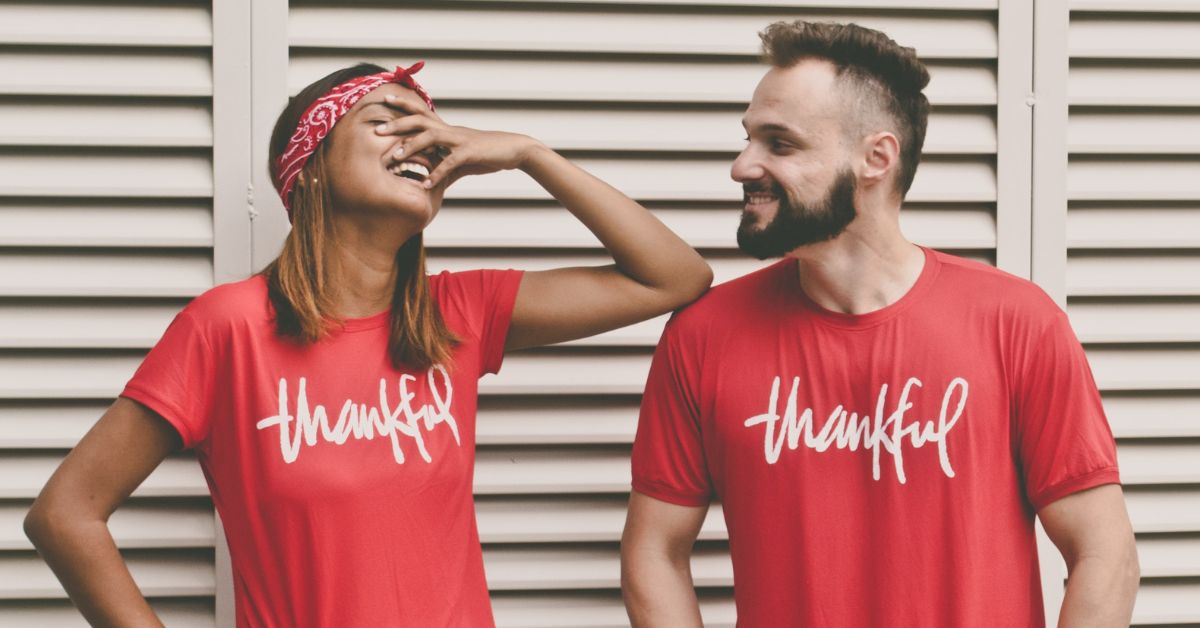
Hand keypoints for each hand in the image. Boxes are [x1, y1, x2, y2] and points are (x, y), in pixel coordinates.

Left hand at [374, 94, 543, 188]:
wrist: (514, 150)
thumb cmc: (487, 154)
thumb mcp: (461, 160)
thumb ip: (443, 168)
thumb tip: (428, 182)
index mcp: (446, 129)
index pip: (421, 112)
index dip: (403, 104)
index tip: (384, 99)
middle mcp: (450, 130)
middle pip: (419, 120)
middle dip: (397, 124)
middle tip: (377, 130)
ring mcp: (460, 140)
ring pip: (431, 136)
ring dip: (412, 146)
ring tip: (395, 158)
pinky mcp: (470, 153)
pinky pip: (450, 163)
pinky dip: (436, 174)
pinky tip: (425, 185)